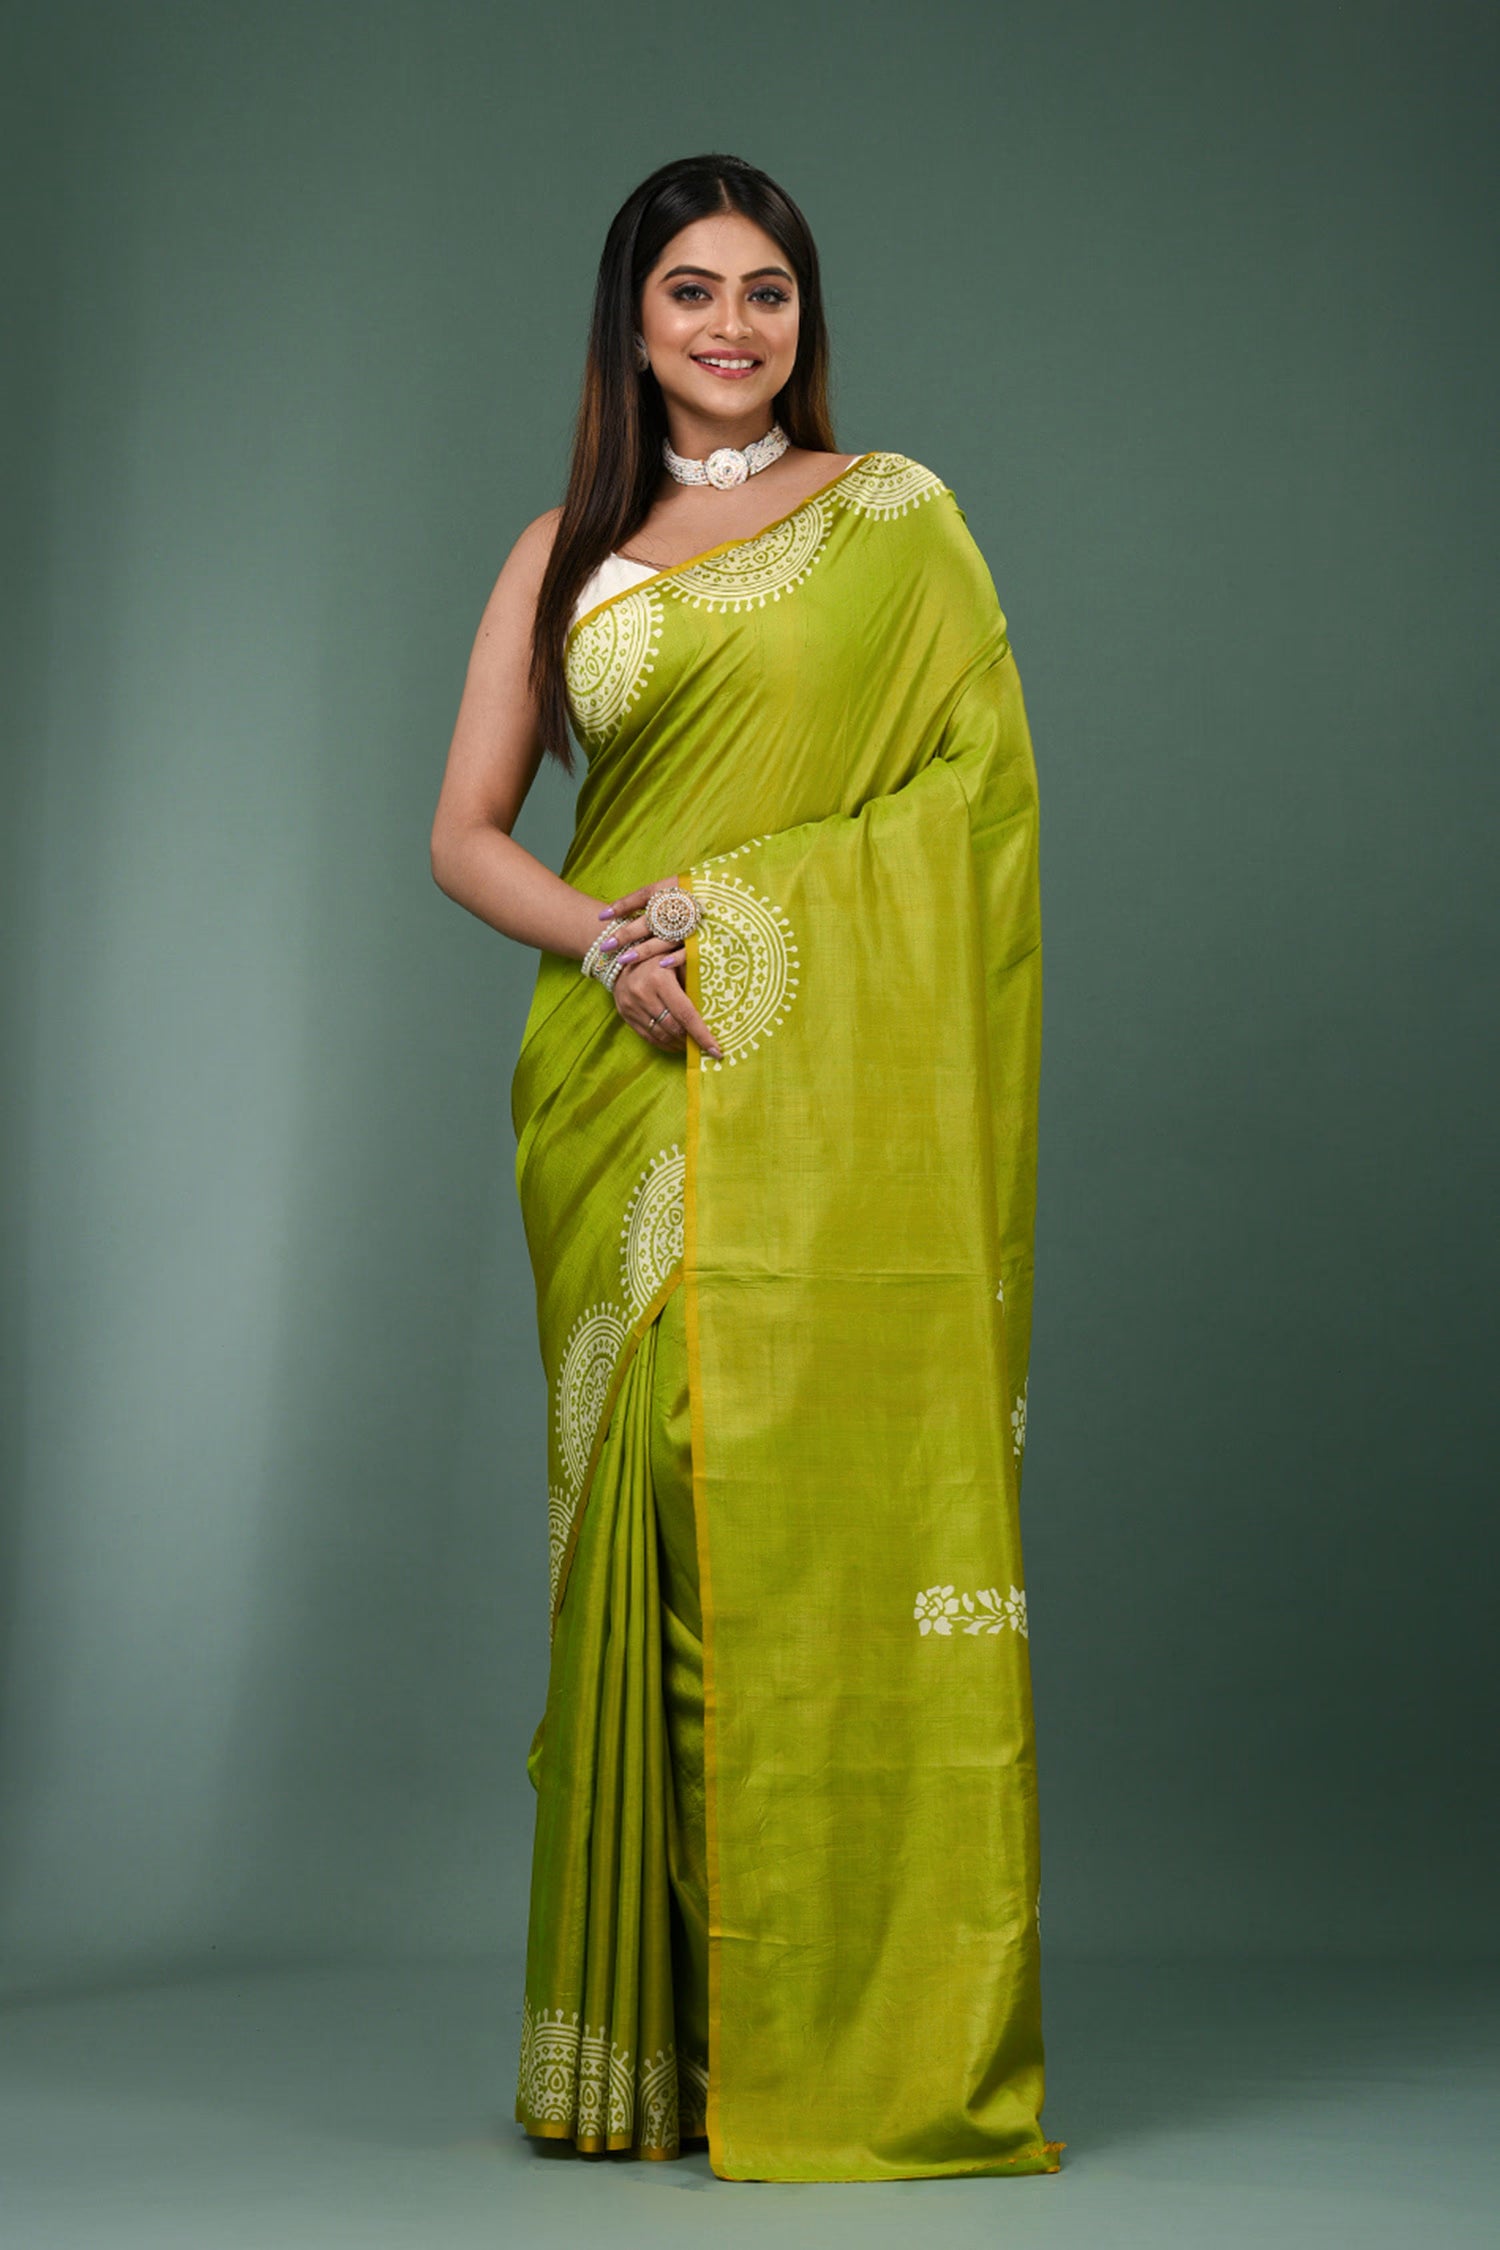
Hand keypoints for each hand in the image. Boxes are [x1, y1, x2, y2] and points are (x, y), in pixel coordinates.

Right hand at [597, 878, 721, 1058]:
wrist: (621, 955)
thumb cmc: (658, 955)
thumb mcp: (676, 959)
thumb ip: (694, 977)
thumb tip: (719, 1004)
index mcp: (659, 979)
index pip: (685, 1014)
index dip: (702, 1034)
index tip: (716, 1050)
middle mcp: (643, 995)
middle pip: (674, 1028)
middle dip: (692, 1040)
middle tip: (707, 1047)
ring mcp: (632, 1007)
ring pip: (661, 1036)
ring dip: (679, 1044)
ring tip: (692, 1044)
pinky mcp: (626, 1015)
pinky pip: (649, 1037)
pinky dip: (665, 1044)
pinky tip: (677, 1043)